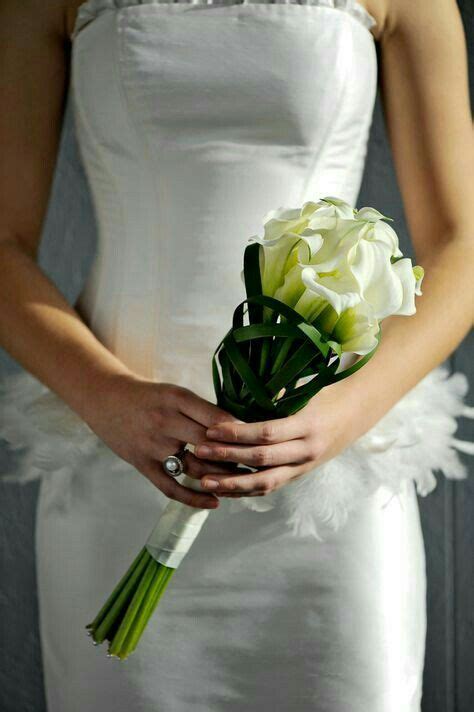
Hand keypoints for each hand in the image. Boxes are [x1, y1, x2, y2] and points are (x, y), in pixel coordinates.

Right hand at [82, 374, 243, 508]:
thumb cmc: (149, 396)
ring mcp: (153, 445)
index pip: (219, 419)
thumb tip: (240, 428)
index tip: (261, 441)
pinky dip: (194, 497)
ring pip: (196, 468)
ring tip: (242, 482)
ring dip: (221, 478)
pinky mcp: (143, 464)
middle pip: (211, 446)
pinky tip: (214, 502)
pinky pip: (171, 487)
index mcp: (178, 399)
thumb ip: (204, 410)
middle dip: (237, 457)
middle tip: (258, 465)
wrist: (106, 398)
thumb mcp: (176, 393)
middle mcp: (166, 421)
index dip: (242, 433)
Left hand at [192, 379, 363, 496]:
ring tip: (204, 481)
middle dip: (227, 457)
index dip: (237, 433)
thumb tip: (238, 392)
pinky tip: (223, 489)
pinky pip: (268, 487)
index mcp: (307, 425)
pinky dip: (244, 490)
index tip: (211, 429)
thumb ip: (274, 396)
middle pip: (261, 459)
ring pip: (264, 483)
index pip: (267, 433)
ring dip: (232, 484)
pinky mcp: (297, 476)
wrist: (353, 415)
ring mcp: (302, 467)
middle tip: (198, 451)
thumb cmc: (323, 396)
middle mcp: (306, 450)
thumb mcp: (303, 392)